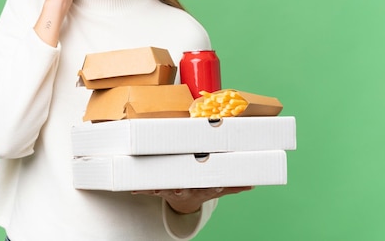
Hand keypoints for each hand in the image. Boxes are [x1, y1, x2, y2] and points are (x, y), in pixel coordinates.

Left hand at [132, 186, 252, 213]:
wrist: (185, 202)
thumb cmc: (201, 187)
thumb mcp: (217, 188)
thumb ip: (232, 184)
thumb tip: (251, 183)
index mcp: (201, 187)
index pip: (207, 185)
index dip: (212, 185)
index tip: (215, 183)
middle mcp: (186, 188)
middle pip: (184, 187)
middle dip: (181, 187)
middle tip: (178, 188)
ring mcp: (172, 189)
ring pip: (164, 188)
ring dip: (157, 189)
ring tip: (151, 188)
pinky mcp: (159, 189)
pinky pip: (149, 188)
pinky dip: (141, 188)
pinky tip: (133, 188)